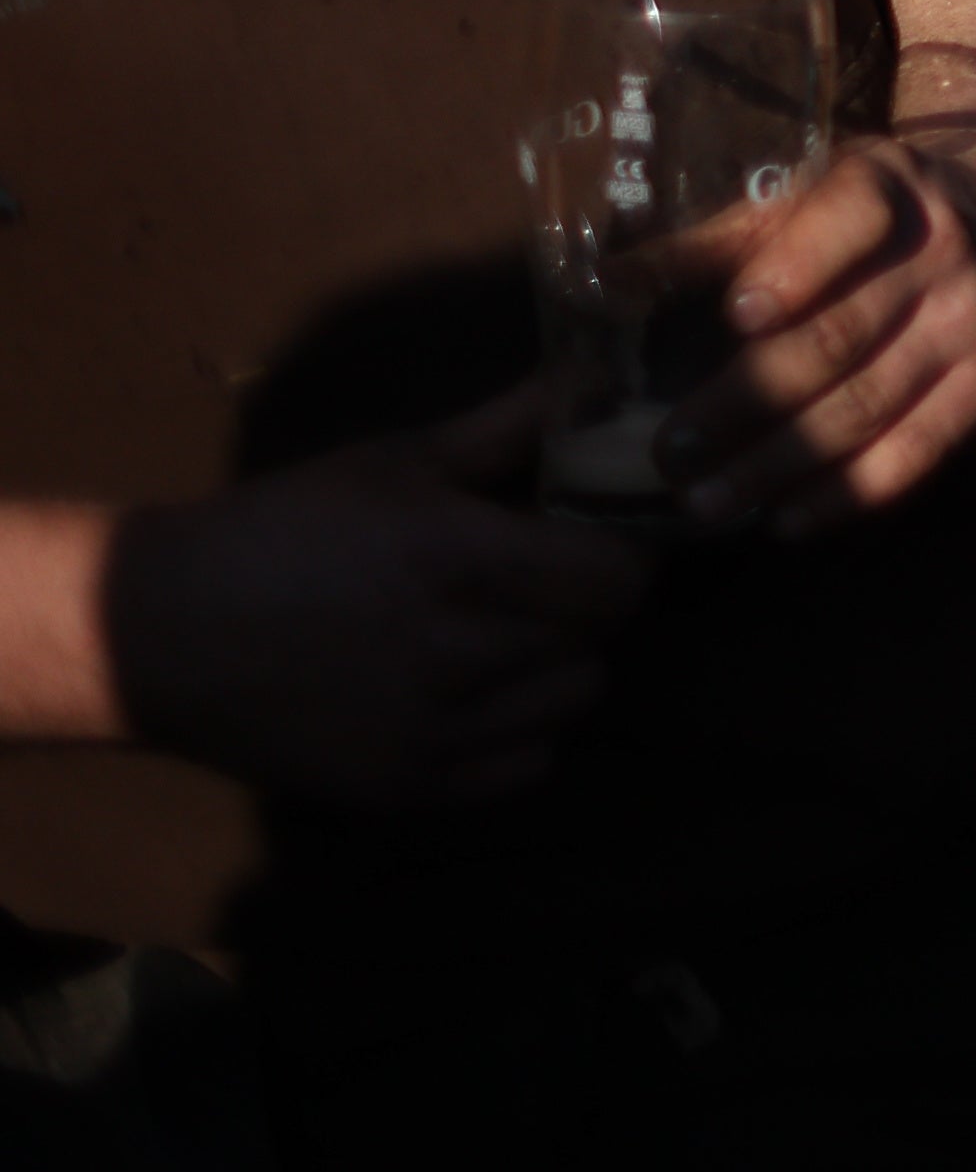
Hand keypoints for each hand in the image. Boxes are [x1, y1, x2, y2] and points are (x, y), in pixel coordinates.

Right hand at [98, 396, 655, 807]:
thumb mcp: (395, 460)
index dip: (619, 553)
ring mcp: (430, 732)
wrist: (158, 630)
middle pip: (598, 637)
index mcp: (455, 558)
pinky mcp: (403, 789)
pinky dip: (520, 732)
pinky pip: (525, 766)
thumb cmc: (285, 528)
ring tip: (509, 638)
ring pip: (572, 701)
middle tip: (547, 585)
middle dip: (585, 604)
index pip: (614, 576)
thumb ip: (509, 427)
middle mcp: (453, 653)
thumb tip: (600, 382)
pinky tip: (479, 696)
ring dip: (558, 666)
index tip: (594, 538)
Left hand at [653, 109, 975, 537]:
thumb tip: (608, 281)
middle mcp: (945, 251)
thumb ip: (720, 238)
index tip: (738, 317)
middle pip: (842, 334)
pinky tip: (788, 519)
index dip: (798, 270)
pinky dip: (852, 491)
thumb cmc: (874, 208)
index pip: (851, 221)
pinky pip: (921, 450)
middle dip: (749, 399)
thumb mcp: (807, 193)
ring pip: (871, 403)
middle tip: (670, 452)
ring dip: (782, 461)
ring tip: (704, 503)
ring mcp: (975, 323)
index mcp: (888, 186)